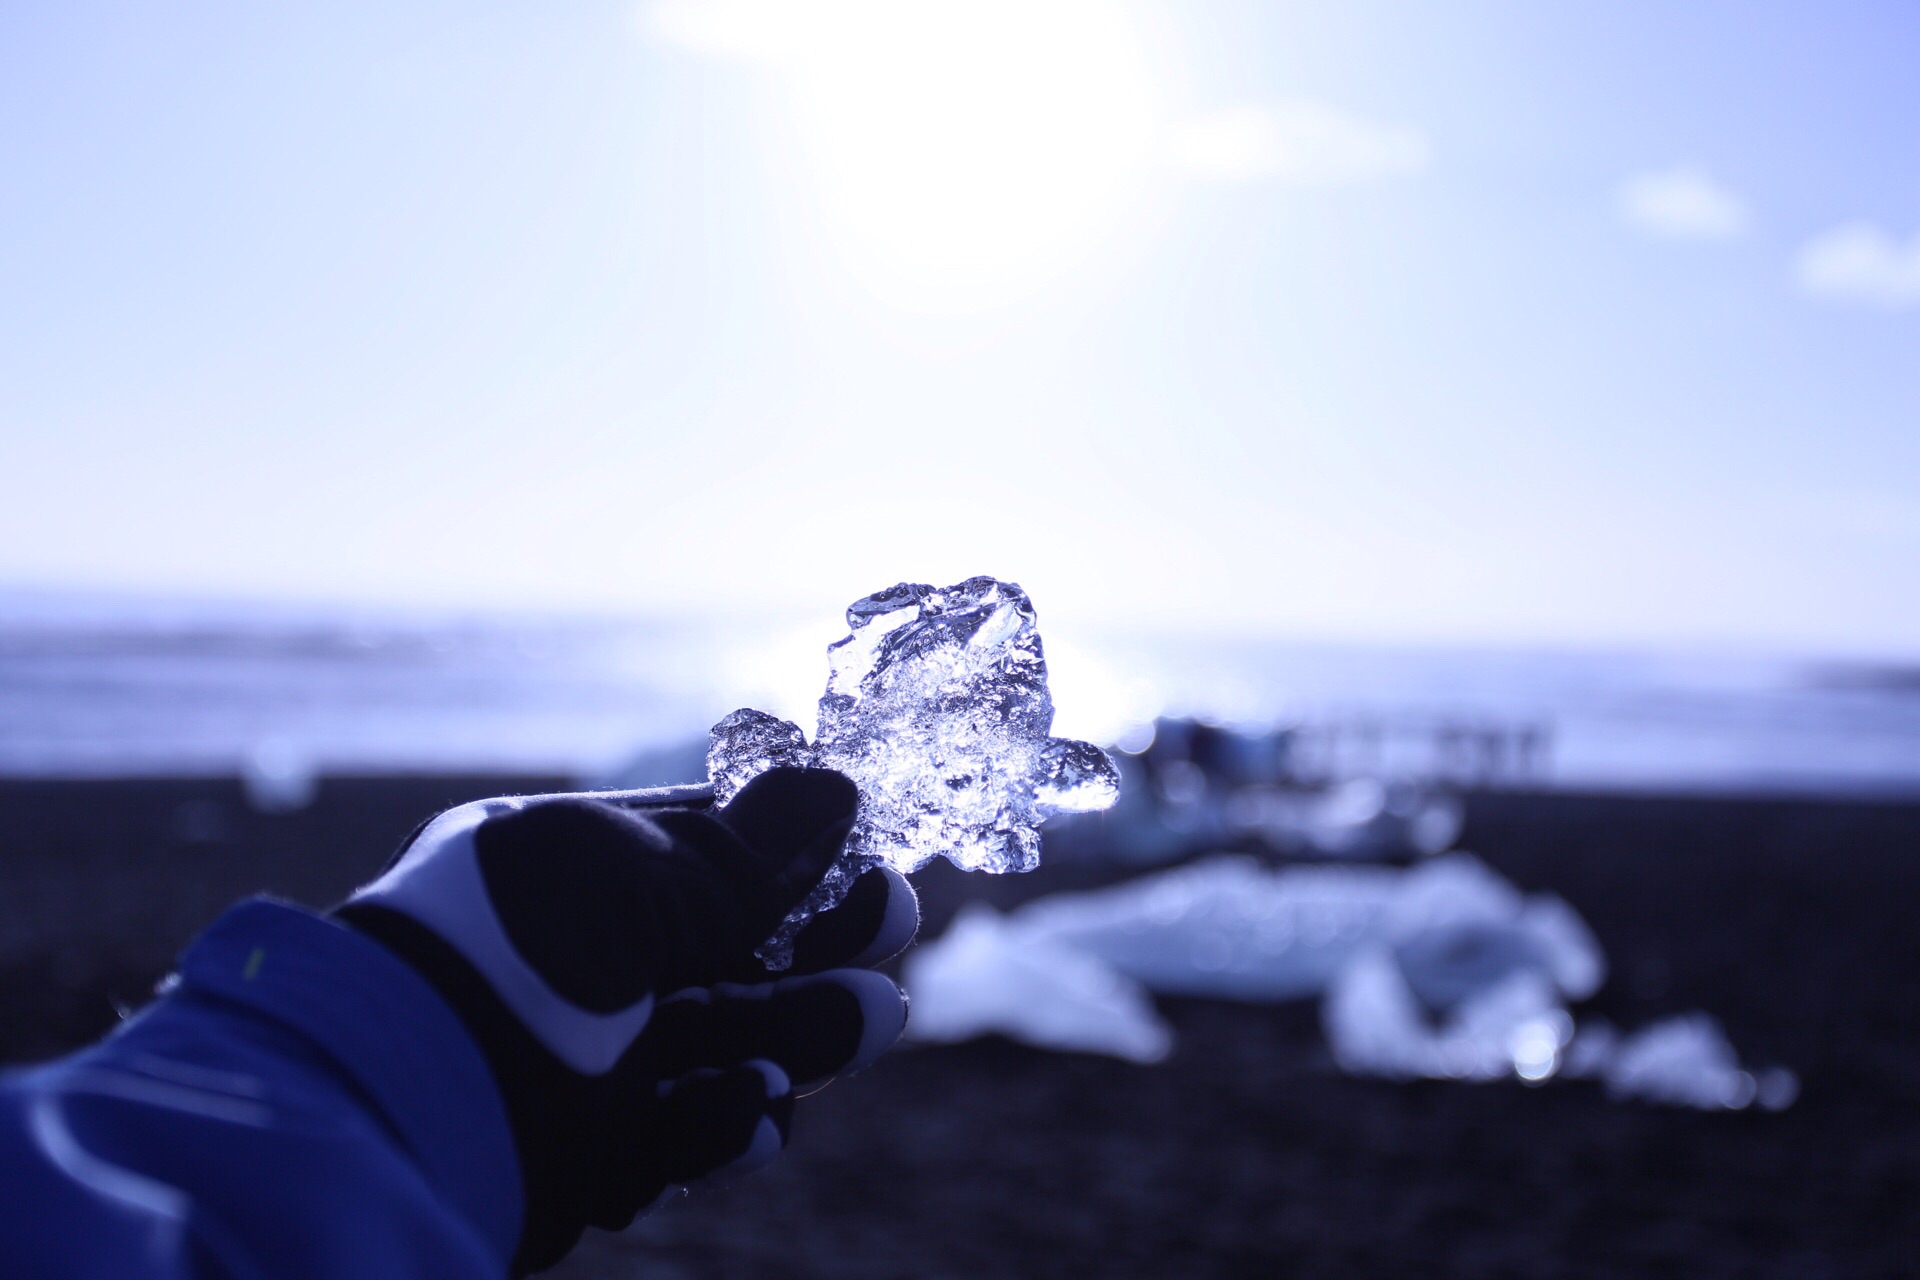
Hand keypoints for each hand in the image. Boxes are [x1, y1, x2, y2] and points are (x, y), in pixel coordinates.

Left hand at [333, 767, 916, 1274]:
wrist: (407, 1096)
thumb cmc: (510, 949)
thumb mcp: (635, 874)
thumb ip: (745, 853)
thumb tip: (836, 791)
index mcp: (576, 875)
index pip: (709, 858)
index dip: (795, 860)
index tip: (870, 859)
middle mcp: (583, 963)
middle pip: (734, 956)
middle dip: (819, 948)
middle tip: (891, 930)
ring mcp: (589, 1059)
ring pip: (728, 1045)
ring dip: (801, 1033)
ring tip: (867, 1019)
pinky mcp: (592, 1151)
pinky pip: (687, 1134)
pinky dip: (727, 1123)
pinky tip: (752, 1107)